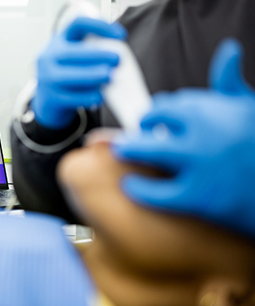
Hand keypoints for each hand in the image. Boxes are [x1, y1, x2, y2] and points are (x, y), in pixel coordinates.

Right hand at [32, 17, 126, 128]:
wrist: (48, 100)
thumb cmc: (69, 74)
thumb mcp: (74, 57)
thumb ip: (91, 52)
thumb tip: (117, 56)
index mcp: (58, 41)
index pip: (78, 24)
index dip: (100, 26)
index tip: (120, 35)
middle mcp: (48, 57)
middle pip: (74, 52)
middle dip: (99, 55)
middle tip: (117, 59)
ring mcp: (46, 78)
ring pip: (72, 76)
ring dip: (94, 75)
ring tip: (110, 77)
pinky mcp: (51, 98)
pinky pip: (73, 97)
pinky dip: (89, 96)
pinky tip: (100, 96)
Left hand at [112, 39, 254, 236]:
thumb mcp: (249, 108)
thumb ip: (229, 82)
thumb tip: (228, 50)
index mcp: (214, 110)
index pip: (169, 103)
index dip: (156, 111)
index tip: (152, 118)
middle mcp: (206, 134)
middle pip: (154, 121)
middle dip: (139, 126)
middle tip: (126, 136)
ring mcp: (201, 166)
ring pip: (152, 151)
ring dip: (130, 149)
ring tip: (121, 151)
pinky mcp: (200, 197)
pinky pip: (158, 193)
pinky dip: (139, 189)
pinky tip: (130, 184)